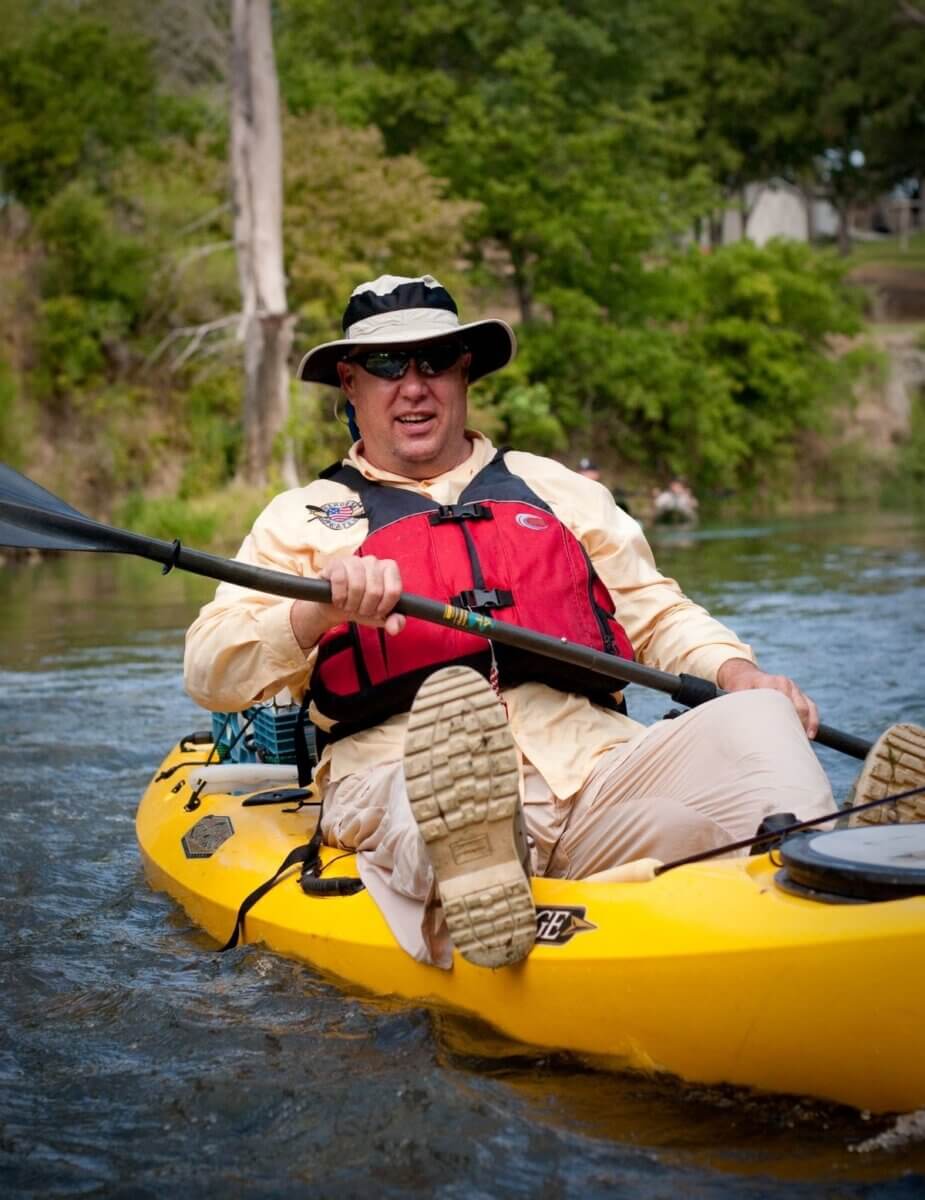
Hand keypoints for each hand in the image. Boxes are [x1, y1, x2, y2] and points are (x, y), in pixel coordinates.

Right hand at [290, 556, 405, 649]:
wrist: (337, 604)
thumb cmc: (362, 606)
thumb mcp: (380, 617)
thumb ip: (395, 622)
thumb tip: (394, 628)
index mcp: (389, 569)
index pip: (394, 590)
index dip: (384, 607)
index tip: (376, 612)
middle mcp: (373, 561)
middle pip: (375, 591)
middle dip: (366, 608)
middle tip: (360, 610)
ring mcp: (354, 560)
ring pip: (357, 586)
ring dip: (352, 604)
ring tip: (349, 606)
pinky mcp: (336, 563)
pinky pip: (340, 580)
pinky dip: (339, 596)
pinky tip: (338, 600)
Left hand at [716, 657, 818, 738]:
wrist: (746, 676)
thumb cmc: (740, 687)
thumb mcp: (736, 691)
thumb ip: (739, 703)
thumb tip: (739, 722)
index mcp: (769, 681)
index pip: (781, 701)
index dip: (782, 718)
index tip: (779, 733)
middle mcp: (785, 683)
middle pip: (798, 706)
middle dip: (795, 724)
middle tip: (788, 742)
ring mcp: (794, 688)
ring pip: (807, 707)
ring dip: (806, 724)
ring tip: (801, 740)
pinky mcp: (800, 695)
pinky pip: (811, 707)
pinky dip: (812, 721)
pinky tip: (809, 735)